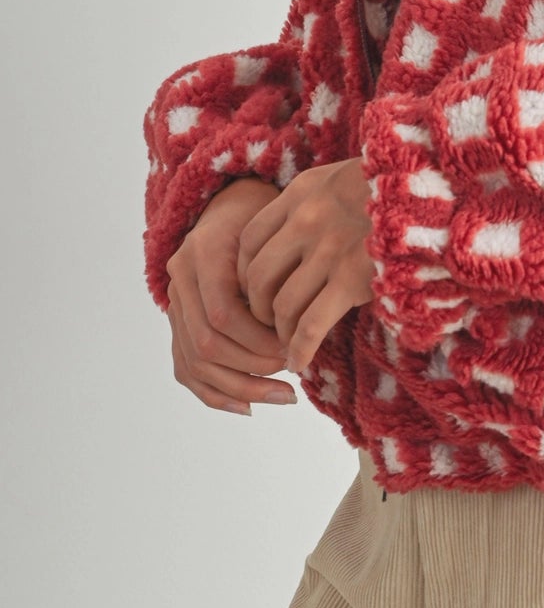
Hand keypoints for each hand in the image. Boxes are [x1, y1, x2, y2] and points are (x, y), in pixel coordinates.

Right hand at [165, 178, 298, 413]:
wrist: (232, 201)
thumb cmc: (266, 214)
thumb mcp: (277, 229)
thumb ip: (281, 271)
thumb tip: (306, 327)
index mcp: (202, 252)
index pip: (223, 314)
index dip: (259, 338)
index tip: (295, 346)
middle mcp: (180, 279)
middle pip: (206, 344)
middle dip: (253, 366)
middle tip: (294, 370)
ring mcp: (174, 301)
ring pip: (195, 363)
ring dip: (241, 388)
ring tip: (285, 396)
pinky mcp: (178, 322)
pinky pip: (186, 368)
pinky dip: (216, 393)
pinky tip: (249, 406)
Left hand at [236, 157, 375, 374]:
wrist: (437, 189)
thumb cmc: (394, 188)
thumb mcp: (343, 178)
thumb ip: (314, 202)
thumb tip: (290, 241)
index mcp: (302, 192)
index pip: (248, 240)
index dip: (244, 273)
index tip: (254, 292)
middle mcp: (306, 220)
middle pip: (258, 276)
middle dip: (257, 309)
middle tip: (269, 324)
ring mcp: (329, 250)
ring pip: (281, 305)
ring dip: (279, 333)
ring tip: (288, 344)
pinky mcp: (353, 280)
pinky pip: (311, 326)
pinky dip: (300, 350)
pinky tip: (299, 363)